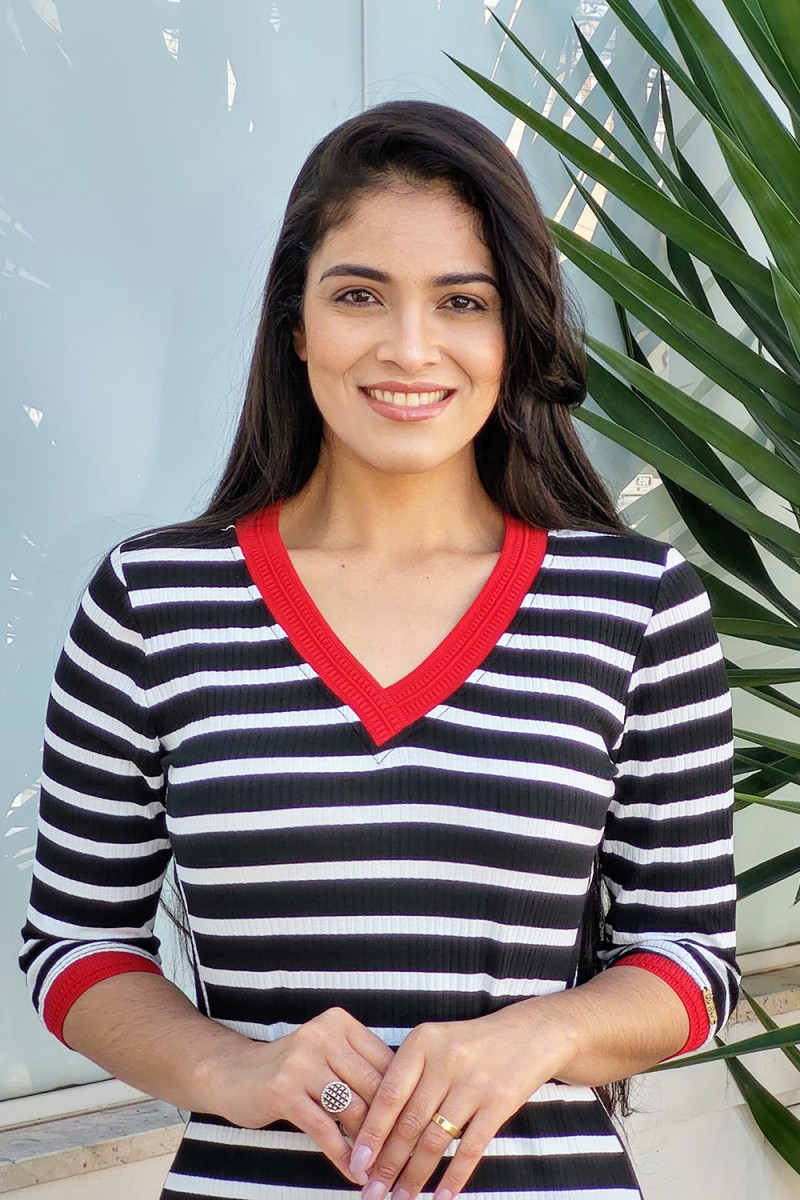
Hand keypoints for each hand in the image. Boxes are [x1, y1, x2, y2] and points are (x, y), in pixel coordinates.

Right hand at [207, 1006, 394, 1185]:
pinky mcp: (284, 1090)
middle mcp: (323, 1035)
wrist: (234, 1073)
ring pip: (352, 1109)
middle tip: (406, 1158)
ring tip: (382, 1170)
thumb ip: (361, 1071)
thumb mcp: (327, 1057)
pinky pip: (324, 1129)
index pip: (386, 1062)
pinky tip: (352, 1173)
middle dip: (391, 1127)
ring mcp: (302, 1061)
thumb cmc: (292, 1069)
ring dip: (369, 1146)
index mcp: (340, 1023)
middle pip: (373, 1086)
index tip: (418, 1131)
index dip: (405, 1099)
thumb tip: (408, 1106)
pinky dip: (342, 1156)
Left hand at [348, 1001, 576, 1199]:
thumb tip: (375, 1130)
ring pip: (436, 1139)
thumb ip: (407, 1076)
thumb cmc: (471, 1043)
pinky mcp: (500, 1102)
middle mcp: (446, 1060)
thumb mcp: (435, 1043)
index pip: (389, 1094)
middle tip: (372, 1192)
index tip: (357, 1163)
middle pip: (410, 1122)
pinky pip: (471, 1148)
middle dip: (388, 1163)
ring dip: (415, 1175)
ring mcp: (474, 1082)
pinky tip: (441, 1198)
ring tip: (401, 1198)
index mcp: (422, 1042)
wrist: (528, 1033)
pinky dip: (454, 1177)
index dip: (371, 1132)